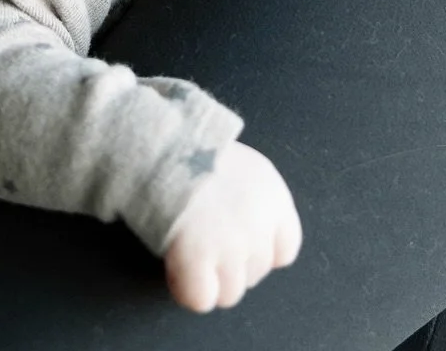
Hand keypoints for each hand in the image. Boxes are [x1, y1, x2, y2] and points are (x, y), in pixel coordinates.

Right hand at [163, 141, 302, 312]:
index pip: (285, 250)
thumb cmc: (191, 149)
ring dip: (209, 279)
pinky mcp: (198, 260)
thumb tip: (242, 230)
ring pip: (229, 294)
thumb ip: (250, 200)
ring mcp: (231, 247)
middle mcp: (259, 225)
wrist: (161, 145)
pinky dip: (188, 289)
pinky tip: (179, 265)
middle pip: (255, 273)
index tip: (239, 244)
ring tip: (188, 248)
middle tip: (203, 237)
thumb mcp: (238, 164)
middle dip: (230, 264)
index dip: (259, 251)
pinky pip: (201, 299)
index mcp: (273, 197)